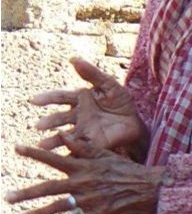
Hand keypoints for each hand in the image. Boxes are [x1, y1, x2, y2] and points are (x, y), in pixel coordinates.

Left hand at [8, 136, 163, 213]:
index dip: (35, 153)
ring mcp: (90, 199)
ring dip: (37, 213)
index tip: (16, 147)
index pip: (54, 159)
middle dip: (26, 193)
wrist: (150, 187)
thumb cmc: (127, 169)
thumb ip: (83, 147)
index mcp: (84, 167)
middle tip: (7, 197)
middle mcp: (83, 182)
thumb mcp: (105, 154)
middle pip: (49, 188)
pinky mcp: (99, 213)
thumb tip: (64, 136)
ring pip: (58, 207)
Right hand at [30, 58, 144, 156]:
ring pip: (64, 135)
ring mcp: (83, 130)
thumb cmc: (121, 102)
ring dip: (52, 140)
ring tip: (42, 146)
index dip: (47, 98)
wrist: (136, 122)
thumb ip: (92, 73)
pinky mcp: (92, 143)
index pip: (60, 97)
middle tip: (39, 126)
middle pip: (59, 118)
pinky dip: (70, 150)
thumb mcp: (110, 84)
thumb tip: (73, 58)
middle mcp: (77, 115)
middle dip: (49, 122)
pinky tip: (63, 155)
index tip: (34, 101)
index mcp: (80, 99)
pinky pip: (79, 146)